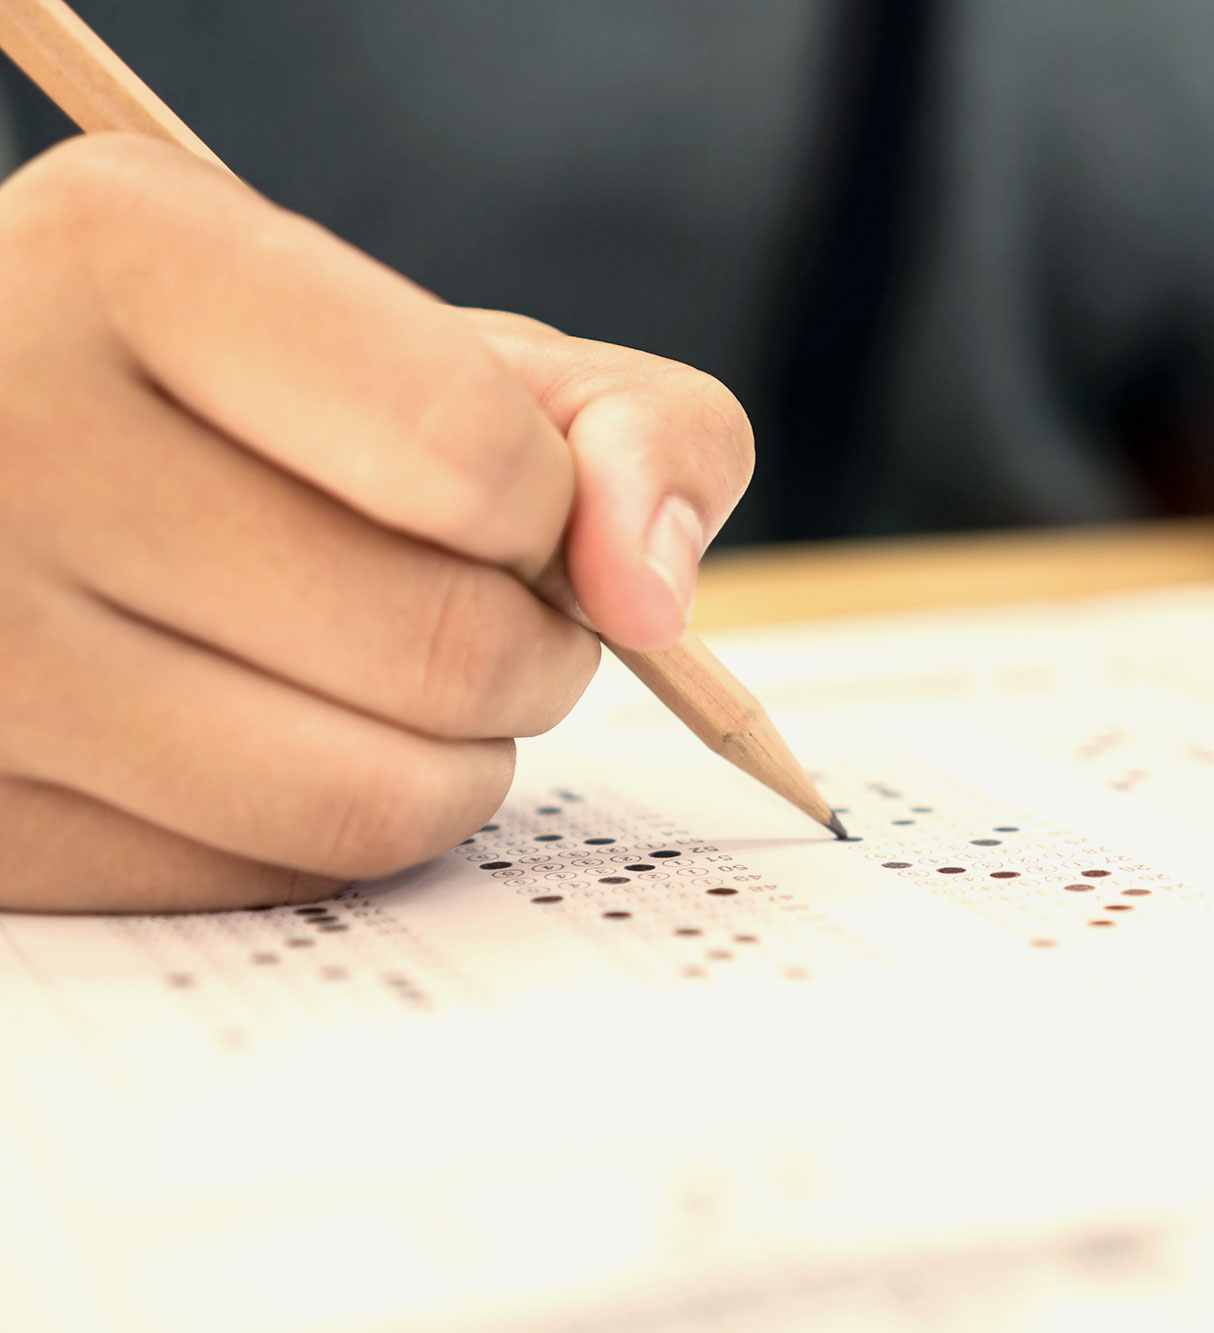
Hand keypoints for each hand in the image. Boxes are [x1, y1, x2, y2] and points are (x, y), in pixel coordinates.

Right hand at [0, 135, 752, 911]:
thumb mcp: (440, 348)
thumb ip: (621, 422)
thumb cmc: (269, 408)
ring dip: (460, 761)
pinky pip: (273, 883)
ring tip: (402, 680)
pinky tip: (280, 734)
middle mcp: (10, 441)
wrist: (24, 476)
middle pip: (446, 649)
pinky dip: (337, 829)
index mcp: (131, 257)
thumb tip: (654, 593)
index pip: (474, 454)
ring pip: (371, 801)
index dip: (549, 508)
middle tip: (475, 605)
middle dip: (532, 647)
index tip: (520, 505)